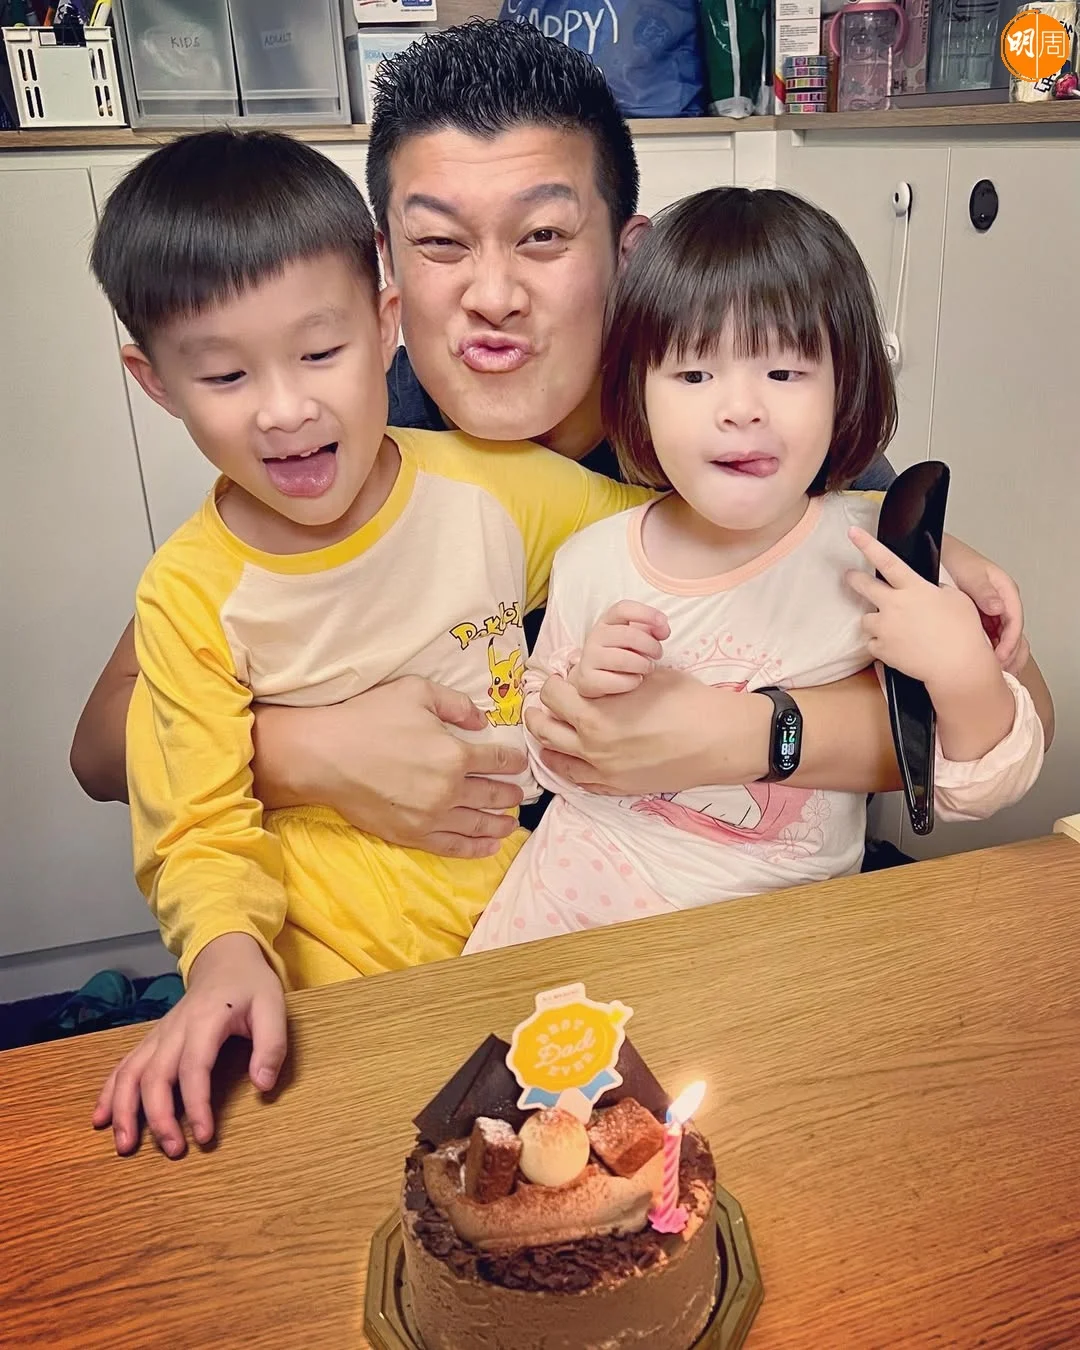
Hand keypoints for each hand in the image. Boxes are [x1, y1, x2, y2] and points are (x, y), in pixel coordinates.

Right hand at [92, 933, 286, 1158]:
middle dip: (158, 1116)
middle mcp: (174, 1028)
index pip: (194, 1067)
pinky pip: (123, 1065)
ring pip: (130, 1072)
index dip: (196, 1104)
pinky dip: (109, 1092)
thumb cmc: (251, 986)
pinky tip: (101, 1118)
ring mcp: (159, 1034)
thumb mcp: (274, 1007)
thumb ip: (272, 1045)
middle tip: (173, 1151)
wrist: (225, 960)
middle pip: (155, 1075)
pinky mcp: (152, 1040)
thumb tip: (263, 1085)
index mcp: (206, 1019)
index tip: (204, 1136)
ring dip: (123, 1109)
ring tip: (125, 1146)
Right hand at [254, 677, 526, 858]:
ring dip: (498, 824)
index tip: (520, 763)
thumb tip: (481, 722)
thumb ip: (456, 704)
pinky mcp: (412, 834)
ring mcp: (432, 816)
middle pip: (492, 795)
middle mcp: (450, 790)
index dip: (513, 761)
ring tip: (510, 824)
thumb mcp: (416, 691)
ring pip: (477, 824)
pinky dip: (475, 848)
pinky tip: (489, 847)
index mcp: (456, 754)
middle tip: (518, 795)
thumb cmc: (369, 717)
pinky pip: (453, 846)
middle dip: (509, 794)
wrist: (325, 755)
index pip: (498, 760)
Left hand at [527, 666, 768, 794]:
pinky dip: (570, 771)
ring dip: (547, 745)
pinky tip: (569, 762)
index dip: (553, 683)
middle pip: (546, 730)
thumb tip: (591, 675)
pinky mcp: (620, 788)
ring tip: (545, 736)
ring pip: (558, 761)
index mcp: (594, 714)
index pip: (553, 696)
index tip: (557, 680)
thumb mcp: (642, 677)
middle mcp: (592, 746)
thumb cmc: (685, 701)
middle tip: (538, 708)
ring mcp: (605, 772)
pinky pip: (582, 783)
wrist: (718, 739)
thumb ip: (610, 680)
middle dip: (538, 715)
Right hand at [569, 601, 669, 697]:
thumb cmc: (618, 652)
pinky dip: (633, 681)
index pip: (623, 609)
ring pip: (623, 659)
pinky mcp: (589, 679)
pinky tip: (635, 679)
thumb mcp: (632, 637)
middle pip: (628, 635)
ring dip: (644, 665)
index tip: (663, 622)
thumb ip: (650, 630)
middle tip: (658, 654)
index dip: (645, 613)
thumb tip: (664, 630)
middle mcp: (595, 636)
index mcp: (607, 621)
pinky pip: (618, 681)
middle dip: (651, 645)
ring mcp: (590, 657)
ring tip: (648, 668)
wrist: (590, 677)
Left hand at [847, 527, 999, 699]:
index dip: (868, 545)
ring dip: (876, 620)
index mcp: (913, 589)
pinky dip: (882, 644)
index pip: (887, 561)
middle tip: (851, 577)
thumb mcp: (956, 598)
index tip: (853, 533)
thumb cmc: (962, 634)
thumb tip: (927, 589)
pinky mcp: (881, 649)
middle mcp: (894, 606)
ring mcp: (885, 628)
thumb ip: (935, 589)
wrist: (957, 667)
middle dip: (854, 579)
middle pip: (864, 586)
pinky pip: (873, 643)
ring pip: (867, 618)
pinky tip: (899, 646)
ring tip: (894, 627)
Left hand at [940, 533, 1023, 670]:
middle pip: (1011, 633)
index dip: (1009, 641)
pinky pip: (986, 636)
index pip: (1014, 620)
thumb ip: (983, 591)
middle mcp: (1000, 601)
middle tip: (996, 671)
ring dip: (996, 655)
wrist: (935, 554)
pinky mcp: (977, 616)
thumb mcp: (969, 573)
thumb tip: (997, 608)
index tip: (999, 657)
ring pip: (1000, 638)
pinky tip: (974, 662)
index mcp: (1004, 590)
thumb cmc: (954, 559)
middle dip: (1006, 654)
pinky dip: (983, 650)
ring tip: (989, 672)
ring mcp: (989, 610)